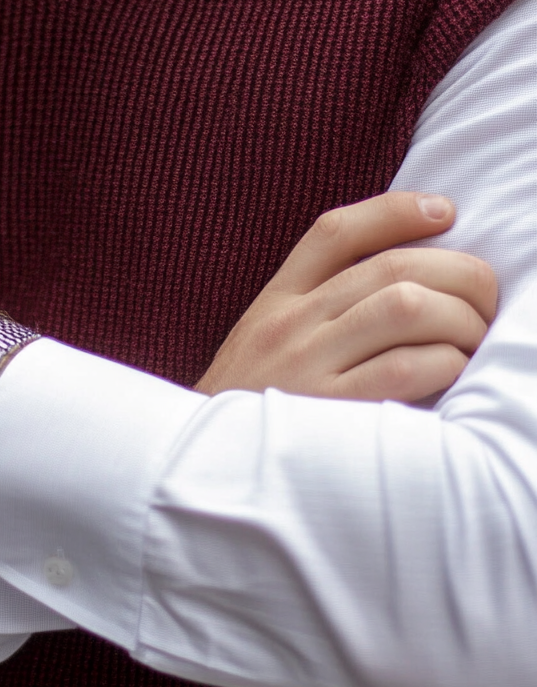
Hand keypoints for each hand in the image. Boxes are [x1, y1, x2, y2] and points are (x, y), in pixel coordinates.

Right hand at [195, 192, 496, 402]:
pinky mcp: (328, 411)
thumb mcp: (262, 344)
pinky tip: (454, 372)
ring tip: (475, 339)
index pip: (336, 231)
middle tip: (486, 300)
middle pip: (390, 267)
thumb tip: (405, 283)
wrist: (199, 475)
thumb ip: (316, 311)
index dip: (398, 211)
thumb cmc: (248, 412)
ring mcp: (307, 365)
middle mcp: (290, 323)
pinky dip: (444, 362)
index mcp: (276, 301)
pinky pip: (402, 369)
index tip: (447, 212)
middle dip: (459, 274)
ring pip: (403, 306)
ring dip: (459, 319)